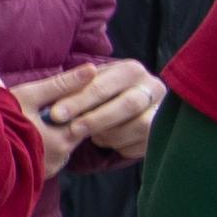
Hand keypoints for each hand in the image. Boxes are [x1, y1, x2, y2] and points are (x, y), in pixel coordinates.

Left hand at [20, 57, 159, 164]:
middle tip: (72, 130)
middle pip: (128, 104)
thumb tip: (52, 112)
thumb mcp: (87, 88)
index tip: (56, 115)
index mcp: (131, 70)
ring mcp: (162, 108)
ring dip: (112, 135)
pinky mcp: (163, 129)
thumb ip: (73, 93)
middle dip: (96, 119)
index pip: (103, 85)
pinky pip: (143, 143)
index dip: (79, 101)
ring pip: (139, 125)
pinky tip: (110, 141)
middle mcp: (153, 85)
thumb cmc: (99, 97)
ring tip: (95, 136)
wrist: (124, 109)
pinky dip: (122, 146)